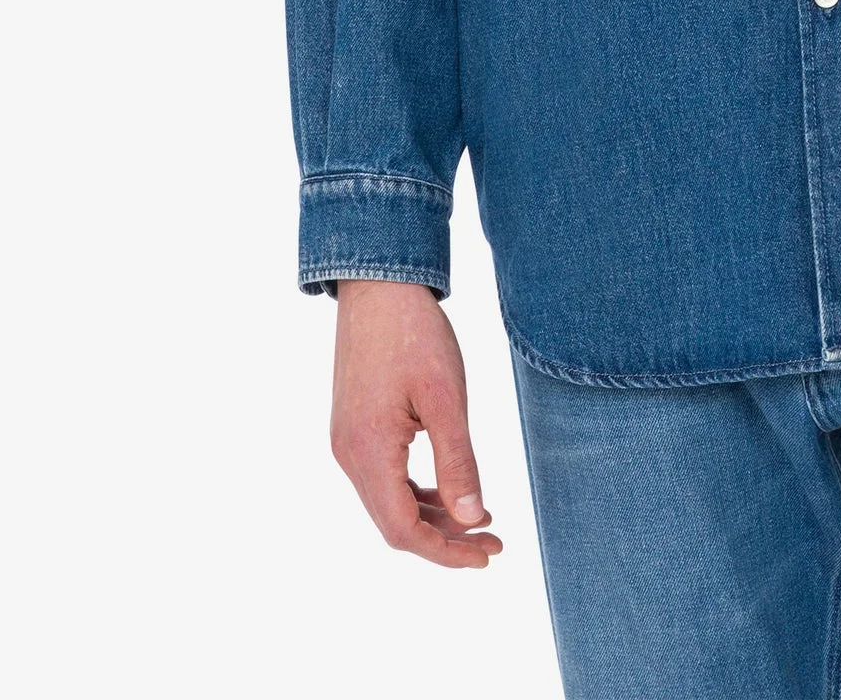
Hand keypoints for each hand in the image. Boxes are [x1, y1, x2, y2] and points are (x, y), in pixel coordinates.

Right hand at [329, 280, 502, 566]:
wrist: (378, 285)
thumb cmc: (414, 333)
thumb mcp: (445, 396)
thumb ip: (458, 461)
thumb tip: (472, 519)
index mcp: (368, 451)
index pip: (403, 529)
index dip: (445, 551)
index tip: (486, 554)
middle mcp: (349, 454)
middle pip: (394, 523)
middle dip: (444, 539)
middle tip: (493, 541)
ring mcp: (347, 441)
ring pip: (389, 502)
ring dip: (433, 516)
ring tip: (479, 519)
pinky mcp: (354, 428)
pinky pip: (384, 478)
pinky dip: (416, 491)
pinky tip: (449, 489)